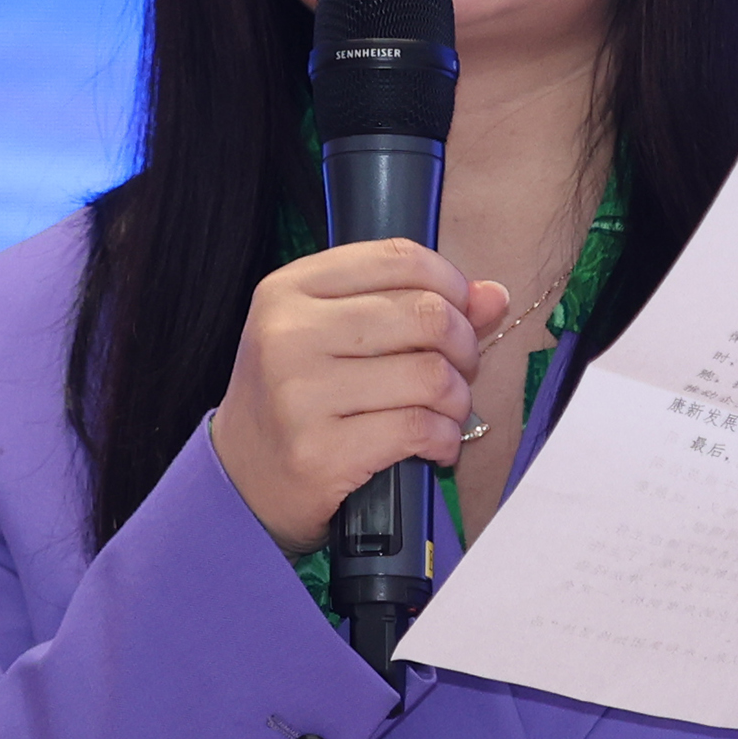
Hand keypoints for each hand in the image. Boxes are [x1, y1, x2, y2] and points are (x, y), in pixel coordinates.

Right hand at [210, 240, 509, 554]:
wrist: (244, 480)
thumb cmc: (300, 397)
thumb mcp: (336, 334)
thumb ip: (413, 304)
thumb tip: (493, 295)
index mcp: (289, 290)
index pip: (398, 258)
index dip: (449, 283)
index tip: (460, 312)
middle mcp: (288, 334)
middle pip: (425, 314)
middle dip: (463, 345)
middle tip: (458, 370)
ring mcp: (300, 395)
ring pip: (430, 375)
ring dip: (457, 398)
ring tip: (446, 412)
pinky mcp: (320, 452)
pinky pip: (419, 429)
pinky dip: (445, 438)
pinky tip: (436, 445)